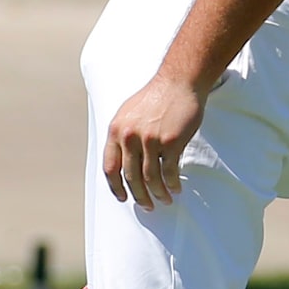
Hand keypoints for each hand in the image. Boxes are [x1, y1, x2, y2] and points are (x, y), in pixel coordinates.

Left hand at [103, 74, 205, 208]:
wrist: (179, 82)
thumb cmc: (156, 98)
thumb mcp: (128, 113)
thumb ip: (123, 135)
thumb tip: (121, 161)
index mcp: (116, 130)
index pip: (110, 167)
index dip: (115, 187)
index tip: (123, 198)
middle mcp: (129, 136)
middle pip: (130, 177)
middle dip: (139, 196)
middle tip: (147, 206)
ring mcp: (150, 139)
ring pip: (150, 178)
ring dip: (158, 194)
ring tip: (164, 200)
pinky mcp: (171, 142)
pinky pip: (169, 172)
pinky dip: (172, 184)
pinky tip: (176, 189)